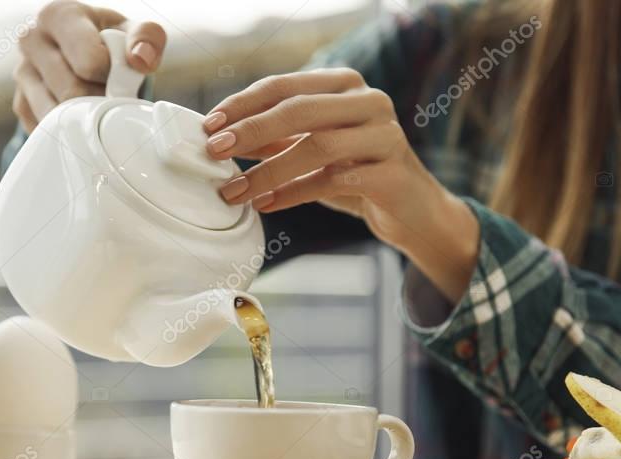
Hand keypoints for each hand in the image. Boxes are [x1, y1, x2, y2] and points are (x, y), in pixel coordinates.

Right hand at [13, 1, 165, 130]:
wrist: (84, 55)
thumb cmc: (111, 42)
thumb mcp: (134, 32)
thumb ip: (147, 37)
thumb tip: (141, 59)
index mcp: (58, 16)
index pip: (89, 61)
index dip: (113, 76)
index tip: (118, 73)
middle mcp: (31, 40)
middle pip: (72, 93)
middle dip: (99, 101)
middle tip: (111, 95)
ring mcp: (22, 74)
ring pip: (56, 116)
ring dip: (85, 119)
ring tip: (97, 103)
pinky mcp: (20, 104)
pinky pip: (47, 131)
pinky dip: (70, 130)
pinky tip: (79, 114)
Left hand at [203, 69, 479, 301]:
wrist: (411, 211)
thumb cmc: (353, 174)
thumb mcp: (311, 150)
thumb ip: (275, 137)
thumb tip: (219, 136)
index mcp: (346, 85)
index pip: (284, 85)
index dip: (243, 104)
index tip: (209, 126)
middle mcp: (370, 102)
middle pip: (300, 109)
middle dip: (251, 130)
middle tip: (215, 150)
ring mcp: (385, 135)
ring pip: (317, 146)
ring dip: (267, 170)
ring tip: (233, 191)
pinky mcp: (391, 173)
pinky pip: (334, 181)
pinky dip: (293, 193)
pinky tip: (265, 205)